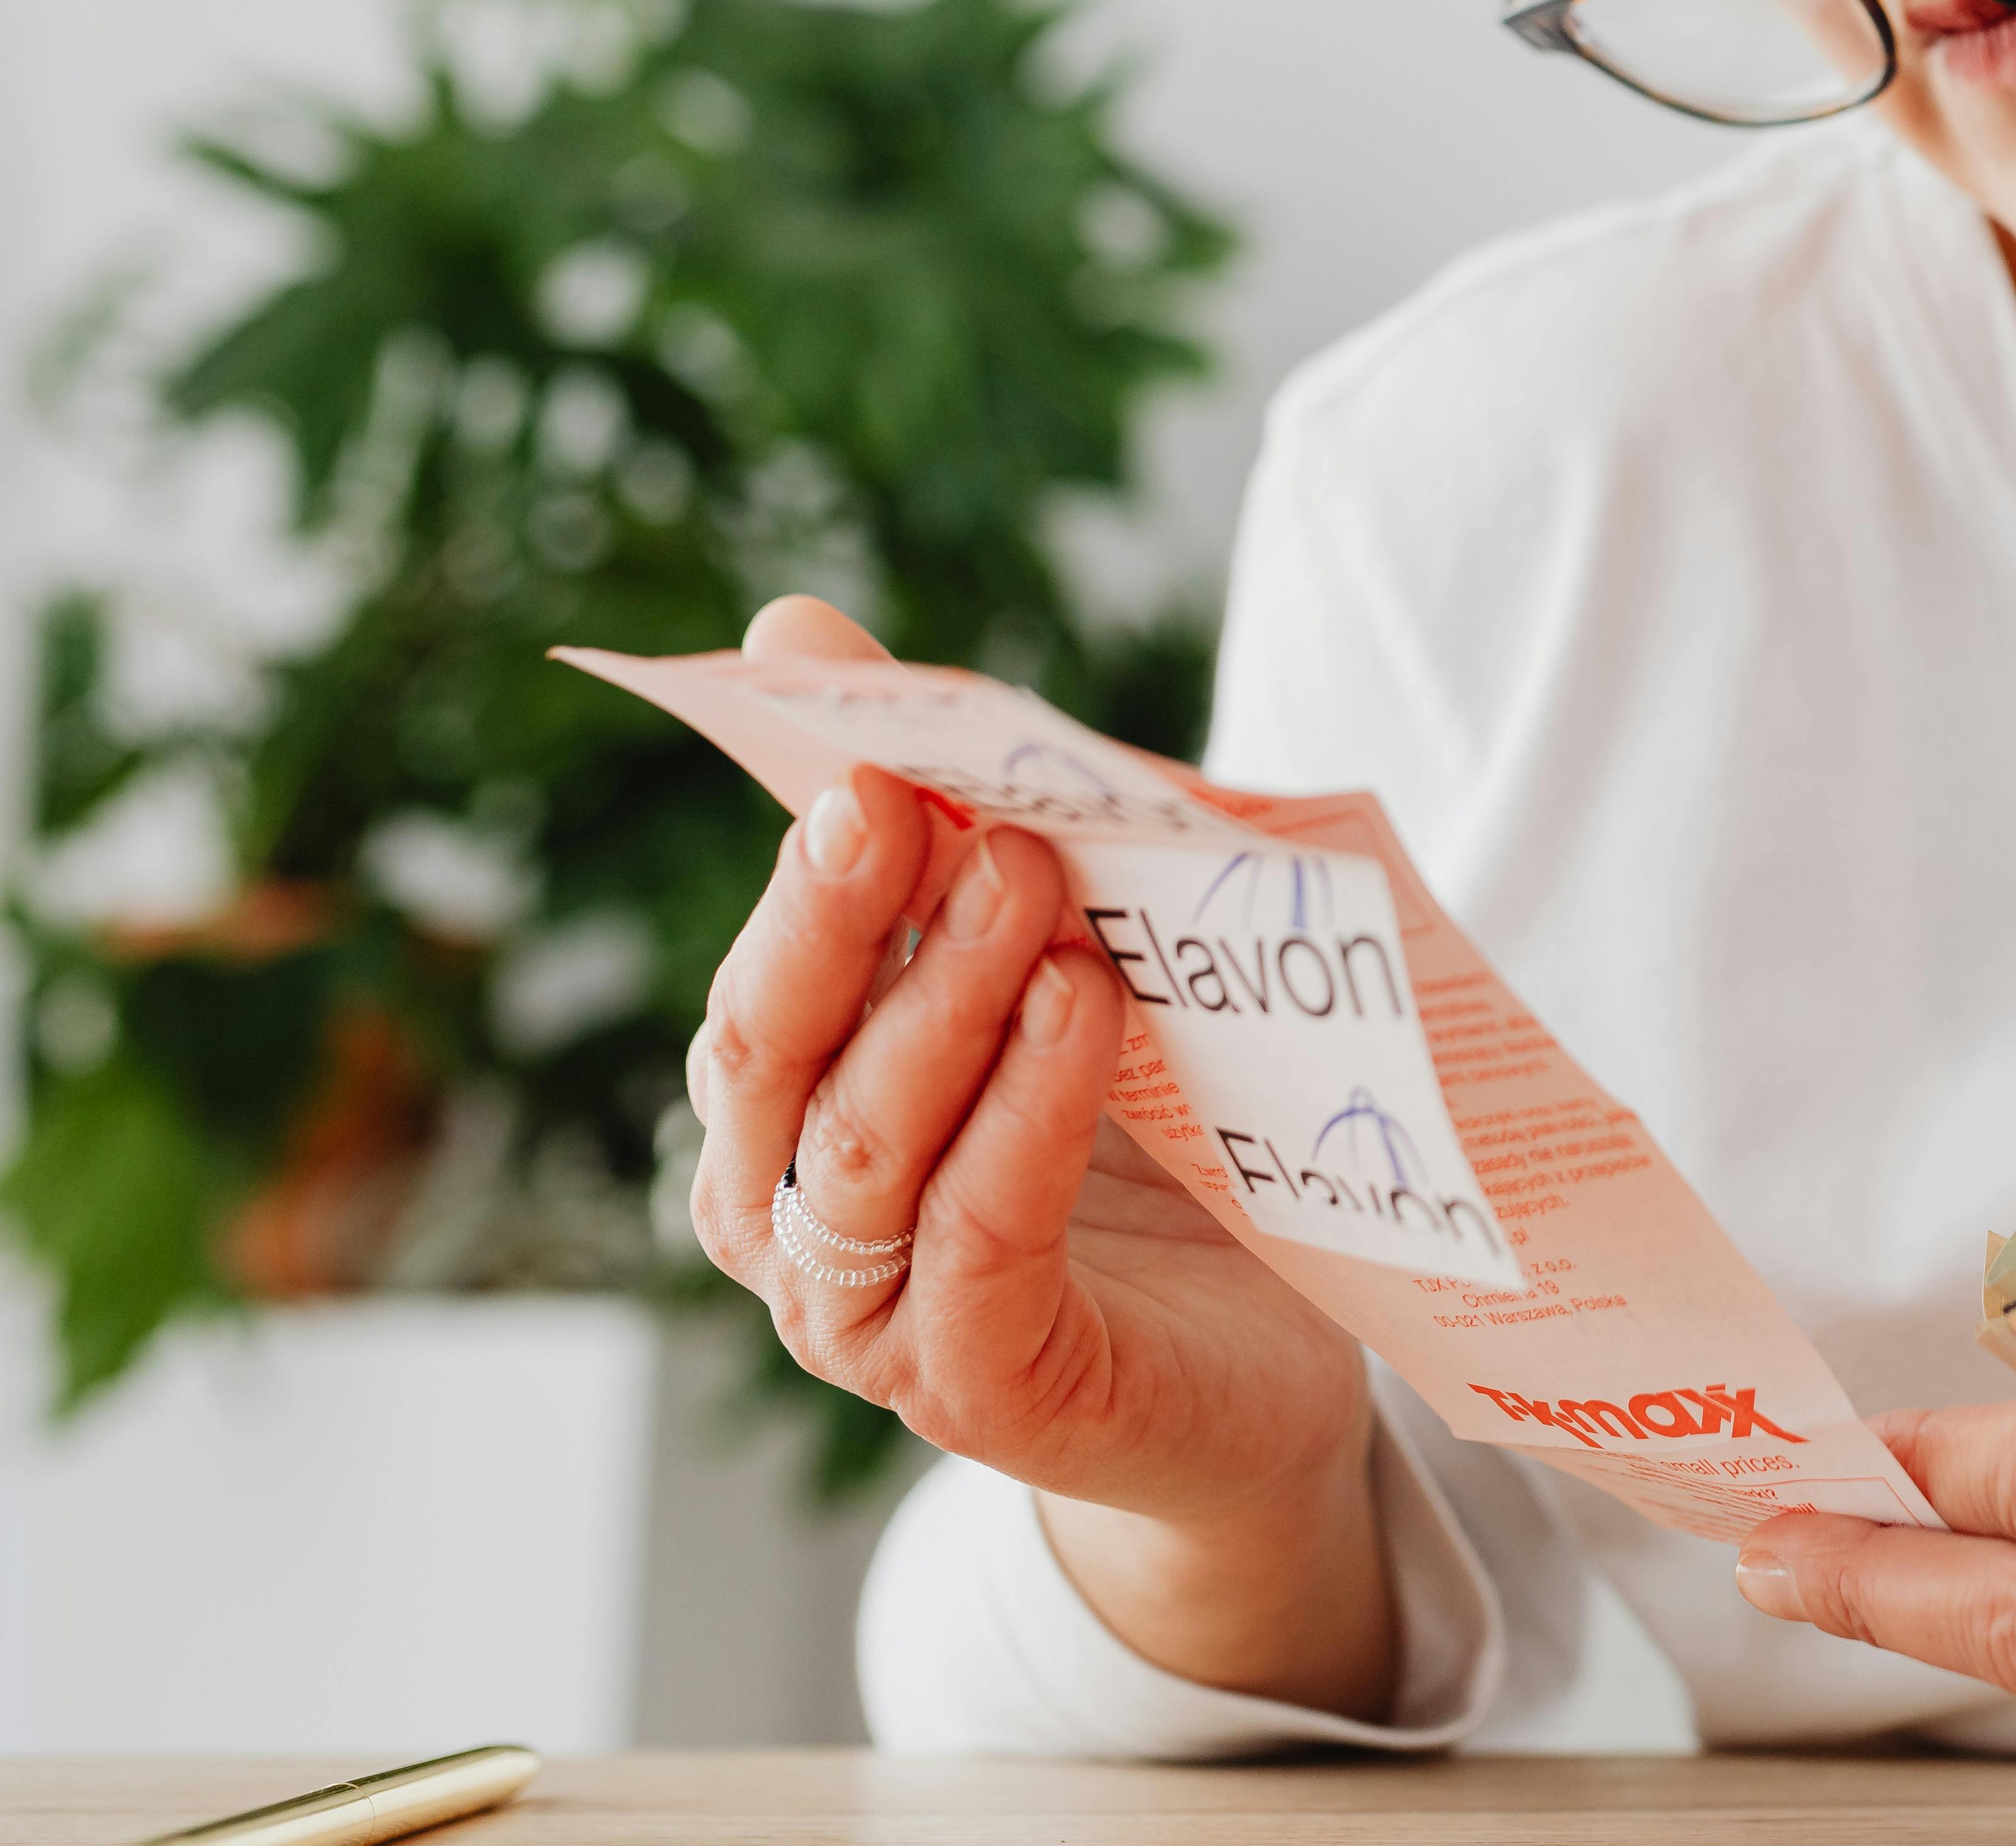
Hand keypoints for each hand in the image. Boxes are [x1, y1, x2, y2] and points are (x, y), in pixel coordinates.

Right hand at [685, 595, 1394, 1715]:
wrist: (1255, 1362)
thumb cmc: (1128, 1156)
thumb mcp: (1037, 964)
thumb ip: (932, 822)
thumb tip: (794, 628)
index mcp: (782, 1124)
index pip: (759, 990)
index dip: (801, 874)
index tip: (859, 752)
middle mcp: (792, 1225)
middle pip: (772, 1061)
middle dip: (837, 920)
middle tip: (909, 797)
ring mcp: (871, 1322)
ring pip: (863, 1145)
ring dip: (944, 1002)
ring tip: (1033, 887)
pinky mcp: (978, 1387)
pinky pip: (974, 1239)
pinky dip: (1021, 1119)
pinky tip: (1080, 1015)